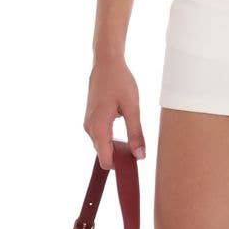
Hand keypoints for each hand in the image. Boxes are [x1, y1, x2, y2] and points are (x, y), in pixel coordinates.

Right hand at [83, 55, 145, 169]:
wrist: (106, 63)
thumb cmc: (120, 82)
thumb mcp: (132, 108)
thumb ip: (136, 133)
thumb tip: (140, 156)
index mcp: (99, 128)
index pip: (106, 161)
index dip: (120, 165)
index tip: (135, 161)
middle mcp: (90, 128)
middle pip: (104, 154)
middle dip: (120, 155)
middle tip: (138, 146)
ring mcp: (89, 123)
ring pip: (103, 144)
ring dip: (116, 145)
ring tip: (132, 134)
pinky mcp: (91, 118)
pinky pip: (101, 135)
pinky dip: (112, 137)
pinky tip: (124, 124)